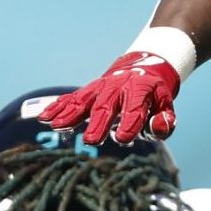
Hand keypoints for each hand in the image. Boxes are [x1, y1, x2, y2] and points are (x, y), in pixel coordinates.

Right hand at [38, 51, 181, 143]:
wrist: (140, 70)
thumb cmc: (153, 98)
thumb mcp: (165, 106)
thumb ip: (164, 121)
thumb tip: (159, 129)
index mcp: (140, 89)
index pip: (135, 107)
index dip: (130, 122)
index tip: (122, 138)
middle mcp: (117, 87)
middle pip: (107, 106)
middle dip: (98, 123)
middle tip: (91, 141)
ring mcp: (100, 88)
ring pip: (84, 101)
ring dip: (70, 114)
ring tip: (56, 126)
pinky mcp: (88, 92)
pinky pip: (71, 99)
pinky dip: (58, 107)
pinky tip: (44, 117)